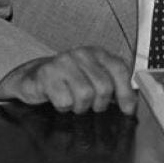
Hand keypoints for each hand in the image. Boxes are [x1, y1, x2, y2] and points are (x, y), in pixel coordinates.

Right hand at [0, 46, 135, 113]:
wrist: (34, 77)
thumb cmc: (68, 79)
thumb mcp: (92, 77)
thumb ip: (112, 85)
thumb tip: (130, 105)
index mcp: (98, 53)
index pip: (120, 70)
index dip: (126, 92)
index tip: (128, 109)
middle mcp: (82, 54)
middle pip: (104, 87)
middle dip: (100, 103)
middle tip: (92, 106)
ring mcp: (64, 62)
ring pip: (85, 95)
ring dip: (81, 107)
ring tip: (75, 103)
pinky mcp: (47, 75)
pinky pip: (65, 101)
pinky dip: (64, 107)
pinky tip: (61, 101)